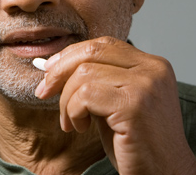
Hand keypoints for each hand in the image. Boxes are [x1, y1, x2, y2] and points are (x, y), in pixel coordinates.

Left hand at [36, 36, 195, 174]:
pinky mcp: (134, 104)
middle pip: (91, 52)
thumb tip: (53, 67)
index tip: (50, 70)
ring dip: (67, 100)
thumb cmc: (135, 140)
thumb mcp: (112, 100)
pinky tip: (80, 126)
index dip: (71, 54)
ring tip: (71, 121)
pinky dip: (73, 111)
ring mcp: (145, 84)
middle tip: (44, 91)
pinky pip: (85, 95)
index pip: (102, 45)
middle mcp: (151, 68)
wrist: (163, 173)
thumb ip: (93, 80)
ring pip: (83, 74)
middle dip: (59, 71)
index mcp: (149, 64)